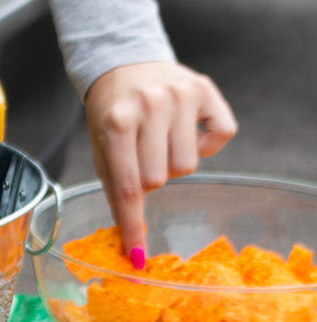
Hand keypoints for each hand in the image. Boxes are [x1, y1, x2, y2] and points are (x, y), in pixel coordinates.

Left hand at [84, 62, 236, 262]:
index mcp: (116, 123)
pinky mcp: (206, 89)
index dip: (132, 226)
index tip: (137, 256)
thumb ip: (116, 191)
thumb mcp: (102, 151)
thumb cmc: (111, 117)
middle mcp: (150, 105)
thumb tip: (133, 246)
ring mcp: (181, 94)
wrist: (125, 65)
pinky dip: (207, 144)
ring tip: (160, 141)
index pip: (127, 188)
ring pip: (187, 166)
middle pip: (160, 180)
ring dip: (173, 163)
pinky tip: (188, 131)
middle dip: (149, 179)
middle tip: (141, 157)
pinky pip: (220, 139)